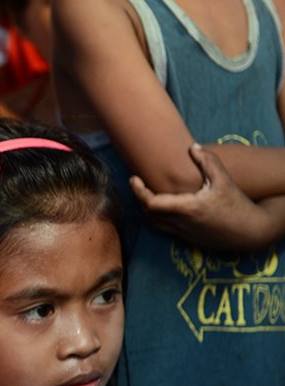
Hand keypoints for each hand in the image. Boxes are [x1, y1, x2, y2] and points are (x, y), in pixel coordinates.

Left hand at [130, 144, 277, 250]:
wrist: (251, 232)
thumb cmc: (238, 204)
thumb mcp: (225, 181)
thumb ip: (208, 162)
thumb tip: (192, 147)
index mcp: (188, 208)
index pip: (151, 203)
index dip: (138, 191)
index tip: (134, 179)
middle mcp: (181, 223)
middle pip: (148, 213)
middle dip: (140, 197)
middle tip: (138, 182)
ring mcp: (183, 233)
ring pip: (154, 223)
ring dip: (146, 208)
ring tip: (146, 193)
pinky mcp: (187, 239)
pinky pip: (164, 228)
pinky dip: (156, 217)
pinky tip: (161, 206)